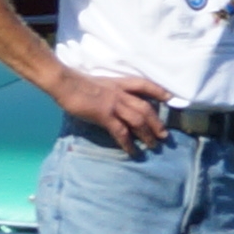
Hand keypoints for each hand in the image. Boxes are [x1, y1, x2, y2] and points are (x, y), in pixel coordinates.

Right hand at [54, 68, 173, 152]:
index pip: (143, 85)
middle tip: (164, 135)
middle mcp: (121, 93)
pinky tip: (133, 151)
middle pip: (146, 108)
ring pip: (138, 121)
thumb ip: (109, 91)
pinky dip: (128, 143)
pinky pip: (121, 132)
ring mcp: (114, 104)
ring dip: (147, 135)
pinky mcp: (105, 115)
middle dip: (157, 123)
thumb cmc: (76, 82)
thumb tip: (113, 101)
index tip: (169, 98)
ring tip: (153, 146)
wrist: (64, 82)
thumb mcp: (99, 83)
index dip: (158, 91)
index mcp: (119, 83)